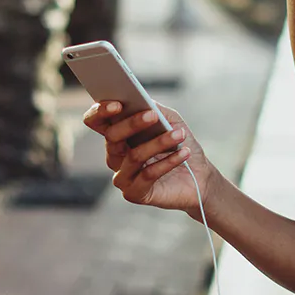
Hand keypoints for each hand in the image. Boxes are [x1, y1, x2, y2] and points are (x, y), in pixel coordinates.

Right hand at [82, 101, 220, 216]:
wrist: (199, 177)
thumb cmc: (181, 144)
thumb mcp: (171, 120)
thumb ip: (155, 109)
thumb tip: (143, 101)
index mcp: (118, 135)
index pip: (96, 121)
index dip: (100, 112)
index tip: (117, 104)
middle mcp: (115, 156)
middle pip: (112, 137)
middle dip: (132, 124)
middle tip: (152, 115)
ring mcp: (122, 176)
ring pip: (134, 156)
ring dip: (159, 143)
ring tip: (180, 134)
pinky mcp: (135, 193)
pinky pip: (148, 175)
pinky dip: (168, 162)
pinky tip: (184, 153)